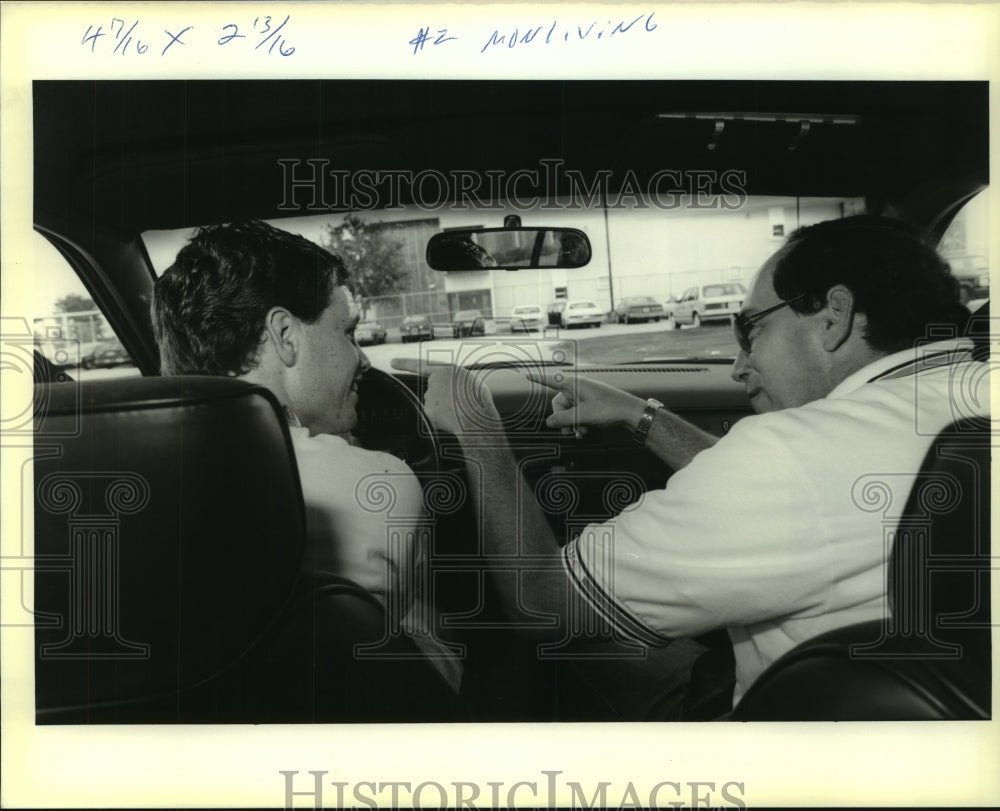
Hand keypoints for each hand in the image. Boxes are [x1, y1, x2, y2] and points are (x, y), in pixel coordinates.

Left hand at [391, 358, 499, 434]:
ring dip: (445, 409)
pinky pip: (433, 416)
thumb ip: (455, 381)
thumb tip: (450, 390)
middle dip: (444, 399)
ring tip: (460, 412)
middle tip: (460, 404)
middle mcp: (435, 381)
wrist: (477, 419)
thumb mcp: (470, 382)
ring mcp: (430, 396)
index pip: (421, 365)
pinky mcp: (428, 411)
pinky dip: (442, 420)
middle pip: (434, 391)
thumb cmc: (479, 402)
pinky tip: (452, 420)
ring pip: (434, 405)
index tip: (393, 362)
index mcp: (447, 370)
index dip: (405, 363)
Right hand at [524, 369, 645, 438]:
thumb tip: (549, 422)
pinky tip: (584, 432)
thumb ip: (563, 419)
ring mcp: (585, 396)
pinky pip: (577, 413)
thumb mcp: (583, 415)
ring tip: (579, 432)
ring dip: (572, 423)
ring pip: (569, 411)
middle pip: (559, 403)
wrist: (631, 412)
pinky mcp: (591, 403)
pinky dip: (579, 423)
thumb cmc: (610, 407)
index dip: (538, 379)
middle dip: (562, 418)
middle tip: (567, 430)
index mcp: (574, 384)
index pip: (551, 380)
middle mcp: (578, 388)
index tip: (527, 376)